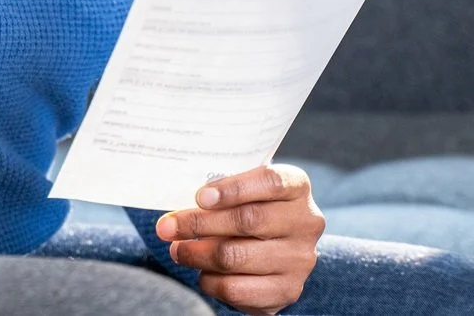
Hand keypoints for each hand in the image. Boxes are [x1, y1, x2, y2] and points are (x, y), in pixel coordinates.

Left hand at [155, 164, 324, 314]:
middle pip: (247, 221)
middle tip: (168, 227)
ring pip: (236, 256)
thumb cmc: (252, 206)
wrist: (279, 248)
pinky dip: (210, 281)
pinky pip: (237, 289)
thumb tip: (178, 200)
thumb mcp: (246, 188)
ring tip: (177, 249)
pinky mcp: (287, 291)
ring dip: (197, 254)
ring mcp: (299, 259)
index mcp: (297, 187)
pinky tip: (200, 272)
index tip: (200, 197)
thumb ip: (223, 188)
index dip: (233, 189)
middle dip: (199, 223)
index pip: (270, 182)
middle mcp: (306, 222)